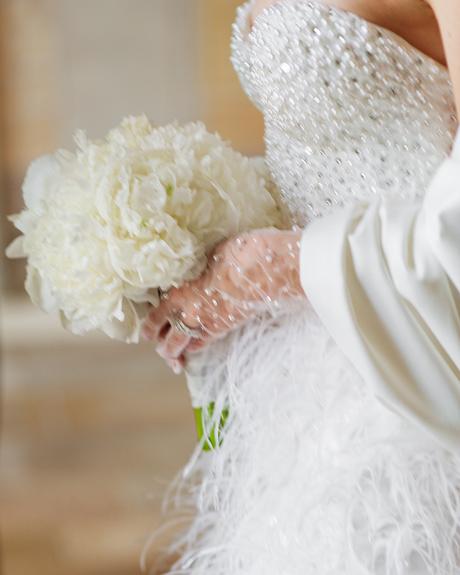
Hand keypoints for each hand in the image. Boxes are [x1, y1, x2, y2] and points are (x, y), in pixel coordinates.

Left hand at [142, 228, 304, 371]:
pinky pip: (203, 344)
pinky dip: (196, 348)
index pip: (156, 316)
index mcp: (178, 292)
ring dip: (176, 352)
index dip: (149, 327)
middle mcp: (188, 313)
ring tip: (174, 358)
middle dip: (162, 345)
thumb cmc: (233, 254)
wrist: (260, 269)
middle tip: (160, 346)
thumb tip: (187, 269)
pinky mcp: (224, 328)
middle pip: (167, 339)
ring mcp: (207, 323)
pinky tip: (195, 348)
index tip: (147, 333)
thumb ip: (191, 270)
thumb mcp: (202, 256)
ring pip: (184, 346)